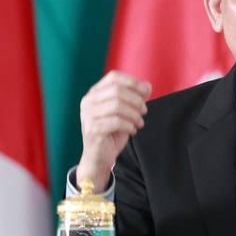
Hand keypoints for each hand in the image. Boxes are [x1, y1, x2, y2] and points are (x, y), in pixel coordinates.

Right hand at [77, 71, 151, 189]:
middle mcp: (88, 101)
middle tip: (144, 111)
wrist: (98, 158)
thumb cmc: (111, 133)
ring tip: (139, 122)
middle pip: (117, 91)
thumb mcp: (125, 112)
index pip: (114, 77)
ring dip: (134, 114)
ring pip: (117, 105)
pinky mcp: (93, 129)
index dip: (132, 82)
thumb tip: (147, 86)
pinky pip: (116, 121)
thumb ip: (135, 97)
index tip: (146, 92)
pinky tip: (132, 130)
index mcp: (94, 93)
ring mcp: (88, 115)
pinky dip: (129, 125)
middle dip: (136, 100)